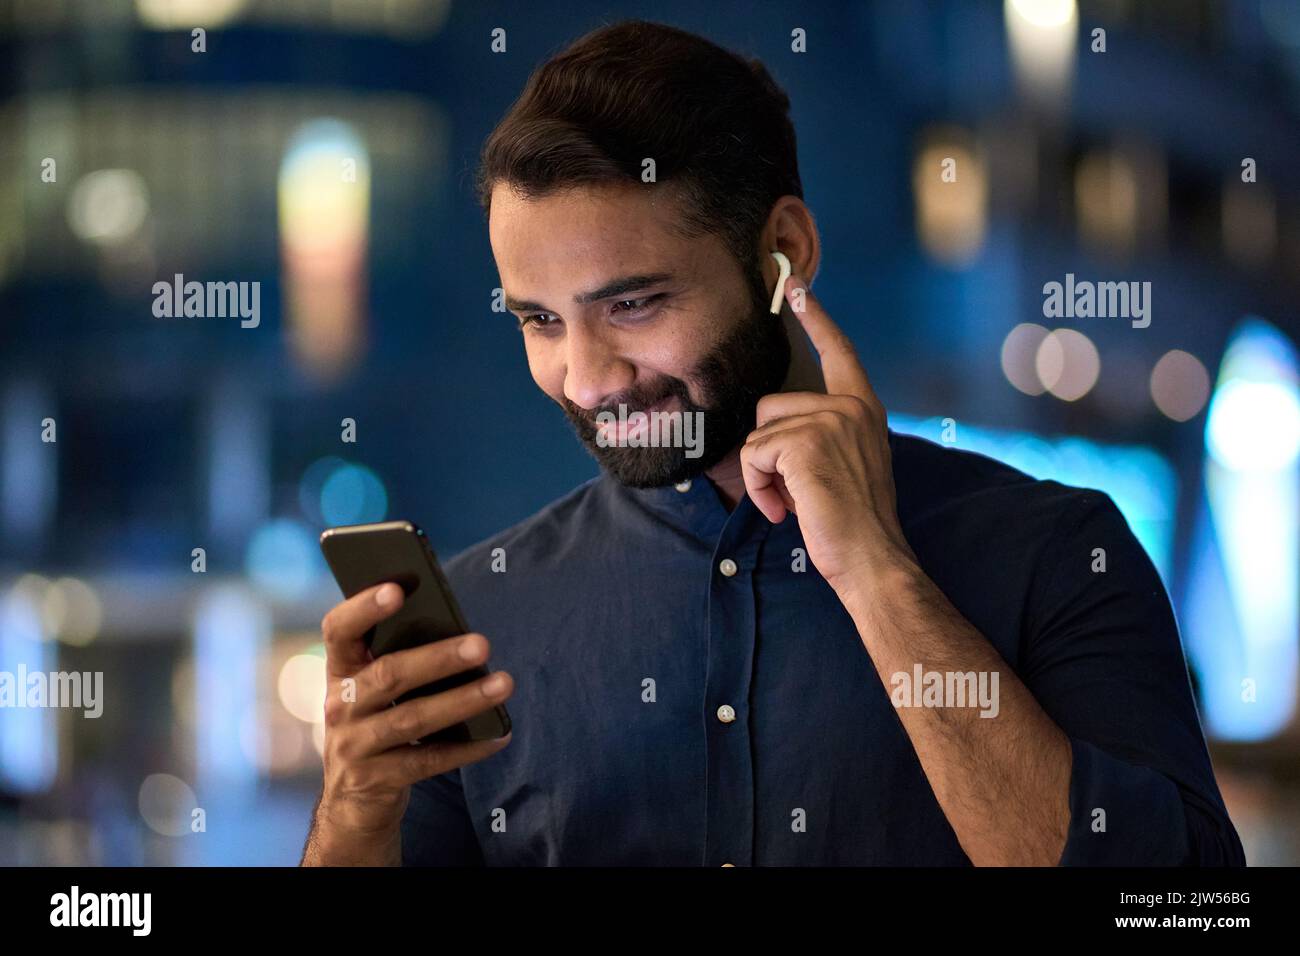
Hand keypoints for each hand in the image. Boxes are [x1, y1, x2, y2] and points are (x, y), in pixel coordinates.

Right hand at [316, 582, 513, 837]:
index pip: (338, 631)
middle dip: (438, 657)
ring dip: (463, 700)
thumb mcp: (375, 694)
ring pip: (412, 718)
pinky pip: (428, 760)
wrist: (352, 804)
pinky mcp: (374, 781)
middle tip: (483, 644)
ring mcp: (353, 746)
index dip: (363, 608)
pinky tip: (499, 736)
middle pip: (388, 674)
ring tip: (504, 684)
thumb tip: (461, 635)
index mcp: (340, 671)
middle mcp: (339, 706)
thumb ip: (400, 661)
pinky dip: (467, 748)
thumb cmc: (377, 727)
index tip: (398, 589)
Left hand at [740, 274, 915, 590]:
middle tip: (798, 492)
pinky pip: (754, 456)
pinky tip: (785, 511)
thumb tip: (771, 432)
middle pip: (772, 407)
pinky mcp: (805, 443)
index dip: (816, 317)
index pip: (839, 352)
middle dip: (770, 452)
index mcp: (864, 409)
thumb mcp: (843, 465)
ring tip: (794, 502)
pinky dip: (758, 488)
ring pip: (760, 434)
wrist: (871, 558)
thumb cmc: (853, 522)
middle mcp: (851, 407)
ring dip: (763, 475)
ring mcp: (830, 421)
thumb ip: (820, 436)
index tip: (796, 284)